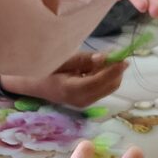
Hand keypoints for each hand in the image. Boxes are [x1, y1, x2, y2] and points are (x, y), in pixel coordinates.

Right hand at [0, 51, 125, 109]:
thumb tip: (106, 58)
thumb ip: (85, 59)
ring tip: (100, 60)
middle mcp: (81, 100)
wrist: (33, 84)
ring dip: (111, 73)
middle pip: (110, 86)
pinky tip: (94, 68)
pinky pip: (103, 88)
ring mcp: (85, 102)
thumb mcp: (64, 60)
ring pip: (109, 87)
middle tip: (114, 54)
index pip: (100, 80)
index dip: (114, 69)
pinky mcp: (87, 101)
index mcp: (73, 89)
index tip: (124, 58)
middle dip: (116, 71)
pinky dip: (105, 77)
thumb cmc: (45, 68)